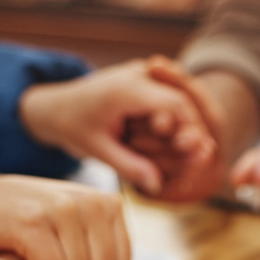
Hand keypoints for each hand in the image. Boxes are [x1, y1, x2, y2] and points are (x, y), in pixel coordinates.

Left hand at [19, 57, 216, 194]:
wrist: (54, 106)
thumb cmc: (72, 127)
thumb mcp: (96, 149)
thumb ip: (128, 165)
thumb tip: (156, 186)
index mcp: (126, 89)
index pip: (173, 105)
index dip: (192, 130)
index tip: (201, 153)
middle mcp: (137, 75)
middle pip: (182, 99)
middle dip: (195, 129)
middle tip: (205, 156)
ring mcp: (141, 74)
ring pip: (178, 96)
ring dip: (190, 123)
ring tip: (198, 150)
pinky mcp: (143, 81)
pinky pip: (168, 97)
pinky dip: (179, 119)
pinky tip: (186, 140)